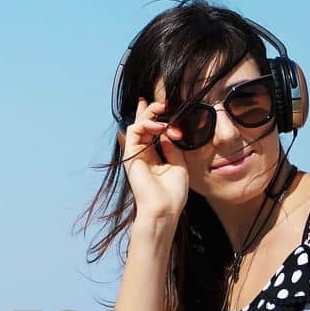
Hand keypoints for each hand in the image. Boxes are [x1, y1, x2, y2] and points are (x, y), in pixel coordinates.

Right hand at [117, 96, 189, 227]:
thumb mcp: (179, 164)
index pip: (152, 133)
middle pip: (143, 125)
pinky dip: (146, 124)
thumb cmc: (173, 193)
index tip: (166, 105)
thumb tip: (169, 132)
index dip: (155, 117)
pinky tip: (160, 126)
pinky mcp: (130, 155)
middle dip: (152, 110)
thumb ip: (172, 147)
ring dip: (151, 115)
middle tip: (164, 102)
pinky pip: (134, 131)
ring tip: (163, 111)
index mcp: (154, 158)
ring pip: (137, 125)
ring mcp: (136, 155)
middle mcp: (143, 155)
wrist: (164, 208)